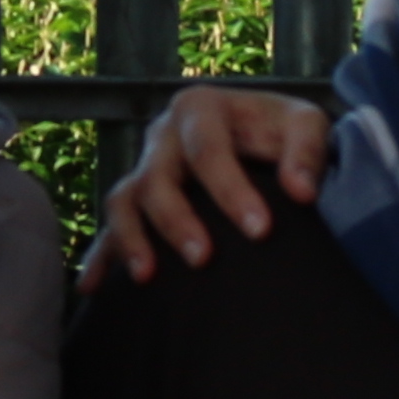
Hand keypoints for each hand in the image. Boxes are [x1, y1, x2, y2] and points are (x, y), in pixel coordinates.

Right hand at [84, 84, 334, 284]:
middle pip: (156, 179)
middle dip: (177, 220)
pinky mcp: (134, 203)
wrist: (256, 134)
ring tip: (147, 277)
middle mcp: (161, 137)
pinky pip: (108, 230)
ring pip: (123, 203)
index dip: (231, 191)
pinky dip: (99, 259)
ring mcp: (142, 169)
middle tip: (203, 259)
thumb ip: (307, 152)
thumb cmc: (279, 131)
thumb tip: (301, 192)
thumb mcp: (304, 125)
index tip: (261, 231)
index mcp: (199, 108)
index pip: (208, 151)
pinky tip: (91, 289)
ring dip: (132, 240)